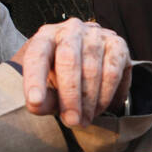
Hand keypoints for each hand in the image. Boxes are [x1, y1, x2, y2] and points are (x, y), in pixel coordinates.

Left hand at [15, 19, 131, 126]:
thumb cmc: (62, 75)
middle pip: (68, 60)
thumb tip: (37, 106)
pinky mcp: (117, 43)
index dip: (35, 79)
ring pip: (92, 68)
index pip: (37, 55)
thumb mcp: (47, 86)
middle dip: (70, 95)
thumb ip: (42, 98)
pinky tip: (99, 108)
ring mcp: (95, 34)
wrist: (90, 60)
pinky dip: (106, 95)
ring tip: (84, 120)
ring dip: (89, 100)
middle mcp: (71, 30)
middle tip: (71, 121)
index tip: (35, 103)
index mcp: (46, 36)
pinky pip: (112, 72)